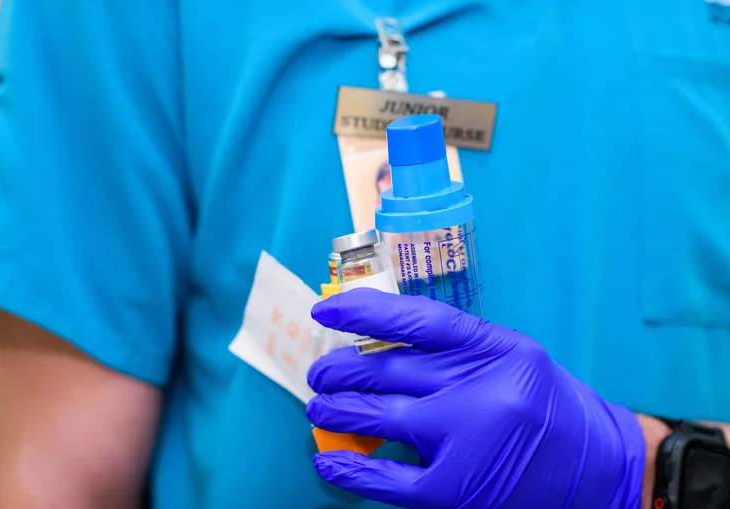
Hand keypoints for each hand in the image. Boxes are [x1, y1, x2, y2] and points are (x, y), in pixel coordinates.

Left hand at [307, 288, 644, 507]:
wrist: (601, 470)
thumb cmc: (547, 408)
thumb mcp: (511, 359)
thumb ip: (453, 349)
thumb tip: (377, 345)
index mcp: (495, 349)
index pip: (416, 319)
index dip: (363, 311)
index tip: (327, 310)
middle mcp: (480, 389)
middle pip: (387, 368)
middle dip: (340, 370)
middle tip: (321, 373)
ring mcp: (467, 442)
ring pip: (378, 416)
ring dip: (337, 410)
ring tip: (321, 405)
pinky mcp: (456, 491)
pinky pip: (387, 479)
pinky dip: (350, 469)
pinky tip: (328, 458)